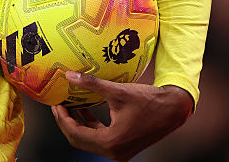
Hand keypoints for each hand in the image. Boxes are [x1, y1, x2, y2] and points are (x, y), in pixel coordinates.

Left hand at [51, 71, 192, 160]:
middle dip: (66, 122)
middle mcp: (113, 152)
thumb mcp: (117, 91)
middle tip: (58, 105)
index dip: (62, 118)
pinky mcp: (122, 146)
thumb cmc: (148, 101)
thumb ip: (92, 84)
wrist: (173, 110)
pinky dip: (90, 126)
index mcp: (110, 142)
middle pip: (79, 140)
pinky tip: (85, 109)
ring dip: (77, 124)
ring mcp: (119, 152)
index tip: (55, 104)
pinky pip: (99, 138)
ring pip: (88, 140)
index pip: (76, 133)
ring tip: (68, 106)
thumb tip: (69, 75)